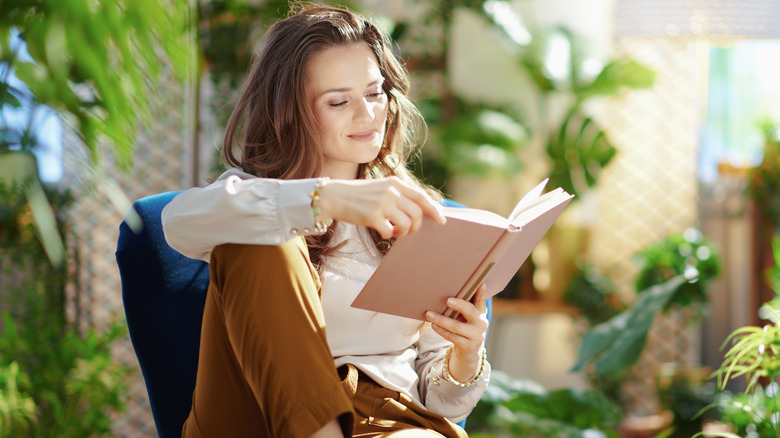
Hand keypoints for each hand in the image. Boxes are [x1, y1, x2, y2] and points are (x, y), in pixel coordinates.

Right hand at [316, 176, 446, 238]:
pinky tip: (382, 232)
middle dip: (415, 227)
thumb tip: (419, 211)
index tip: (442, 220)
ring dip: (403, 233)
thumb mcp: (381, 188)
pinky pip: (389, 232)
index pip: (421, 197)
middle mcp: (391, 191)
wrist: (334, 196)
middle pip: (417, 214)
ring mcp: (382, 203)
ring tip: (394, 232)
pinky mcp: (372, 216)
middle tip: (407, 232)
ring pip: (406, 224)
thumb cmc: (359, 196)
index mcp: (395, 183)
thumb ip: (399, 195)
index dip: (434, 210)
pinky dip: (388, 235)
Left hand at [425, 284, 488, 382]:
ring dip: (441, 320)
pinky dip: (441, 330)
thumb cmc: (466, 326)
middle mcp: (481, 323)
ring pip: (456, 326)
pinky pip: (452, 337)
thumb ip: (466, 303)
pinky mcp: (467, 346)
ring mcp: (475, 335)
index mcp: (481, 312)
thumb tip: (452, 287)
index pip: (482, 300)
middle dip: (459, 305)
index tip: (480, 284)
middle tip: (447, 300)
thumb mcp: (470, 315)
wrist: (470, 349)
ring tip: (429, 314)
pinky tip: (433, 325)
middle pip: (470, 311)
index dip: (481, 293)